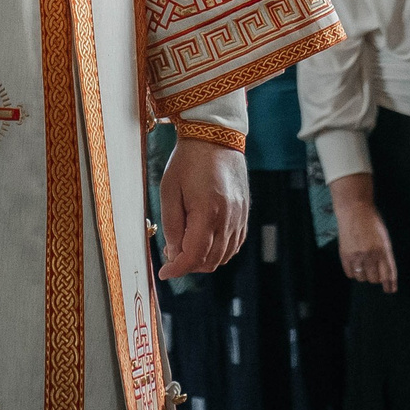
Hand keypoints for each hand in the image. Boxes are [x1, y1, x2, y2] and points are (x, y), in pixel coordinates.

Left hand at [157, 134, 247, 278]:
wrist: (214, 136)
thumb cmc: (188, 160)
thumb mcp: (169, 190)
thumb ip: (172, 225)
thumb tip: (174, 253)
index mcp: (208, 212)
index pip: (194, 256)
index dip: (177, 269)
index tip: (164, 273)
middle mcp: (228, 218)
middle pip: (210, 260)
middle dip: (188, 265)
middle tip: (171, 255)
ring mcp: (240, 216)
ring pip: (224, 256)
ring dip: (204, 259)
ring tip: (186, 246)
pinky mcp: (244, 212)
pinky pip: (235, 244)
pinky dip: (219, 251)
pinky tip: (205, 241)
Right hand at [329, 174, 395, 291]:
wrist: (355, 210)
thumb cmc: (371, 222)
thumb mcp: (384, 238)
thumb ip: (385, 255)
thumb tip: (386, 273)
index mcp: (384, 250)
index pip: (389, 274)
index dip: (390, 284)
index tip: (390, 290)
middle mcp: (371, 255)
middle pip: (375, 279)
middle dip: (376, 277)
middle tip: (374, 270)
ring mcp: (357, 256)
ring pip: (362, 278)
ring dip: (364, 274)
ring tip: (363, 264)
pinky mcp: (345, 255)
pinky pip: (350, 274)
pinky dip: (353, 272)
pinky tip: (355, 264)